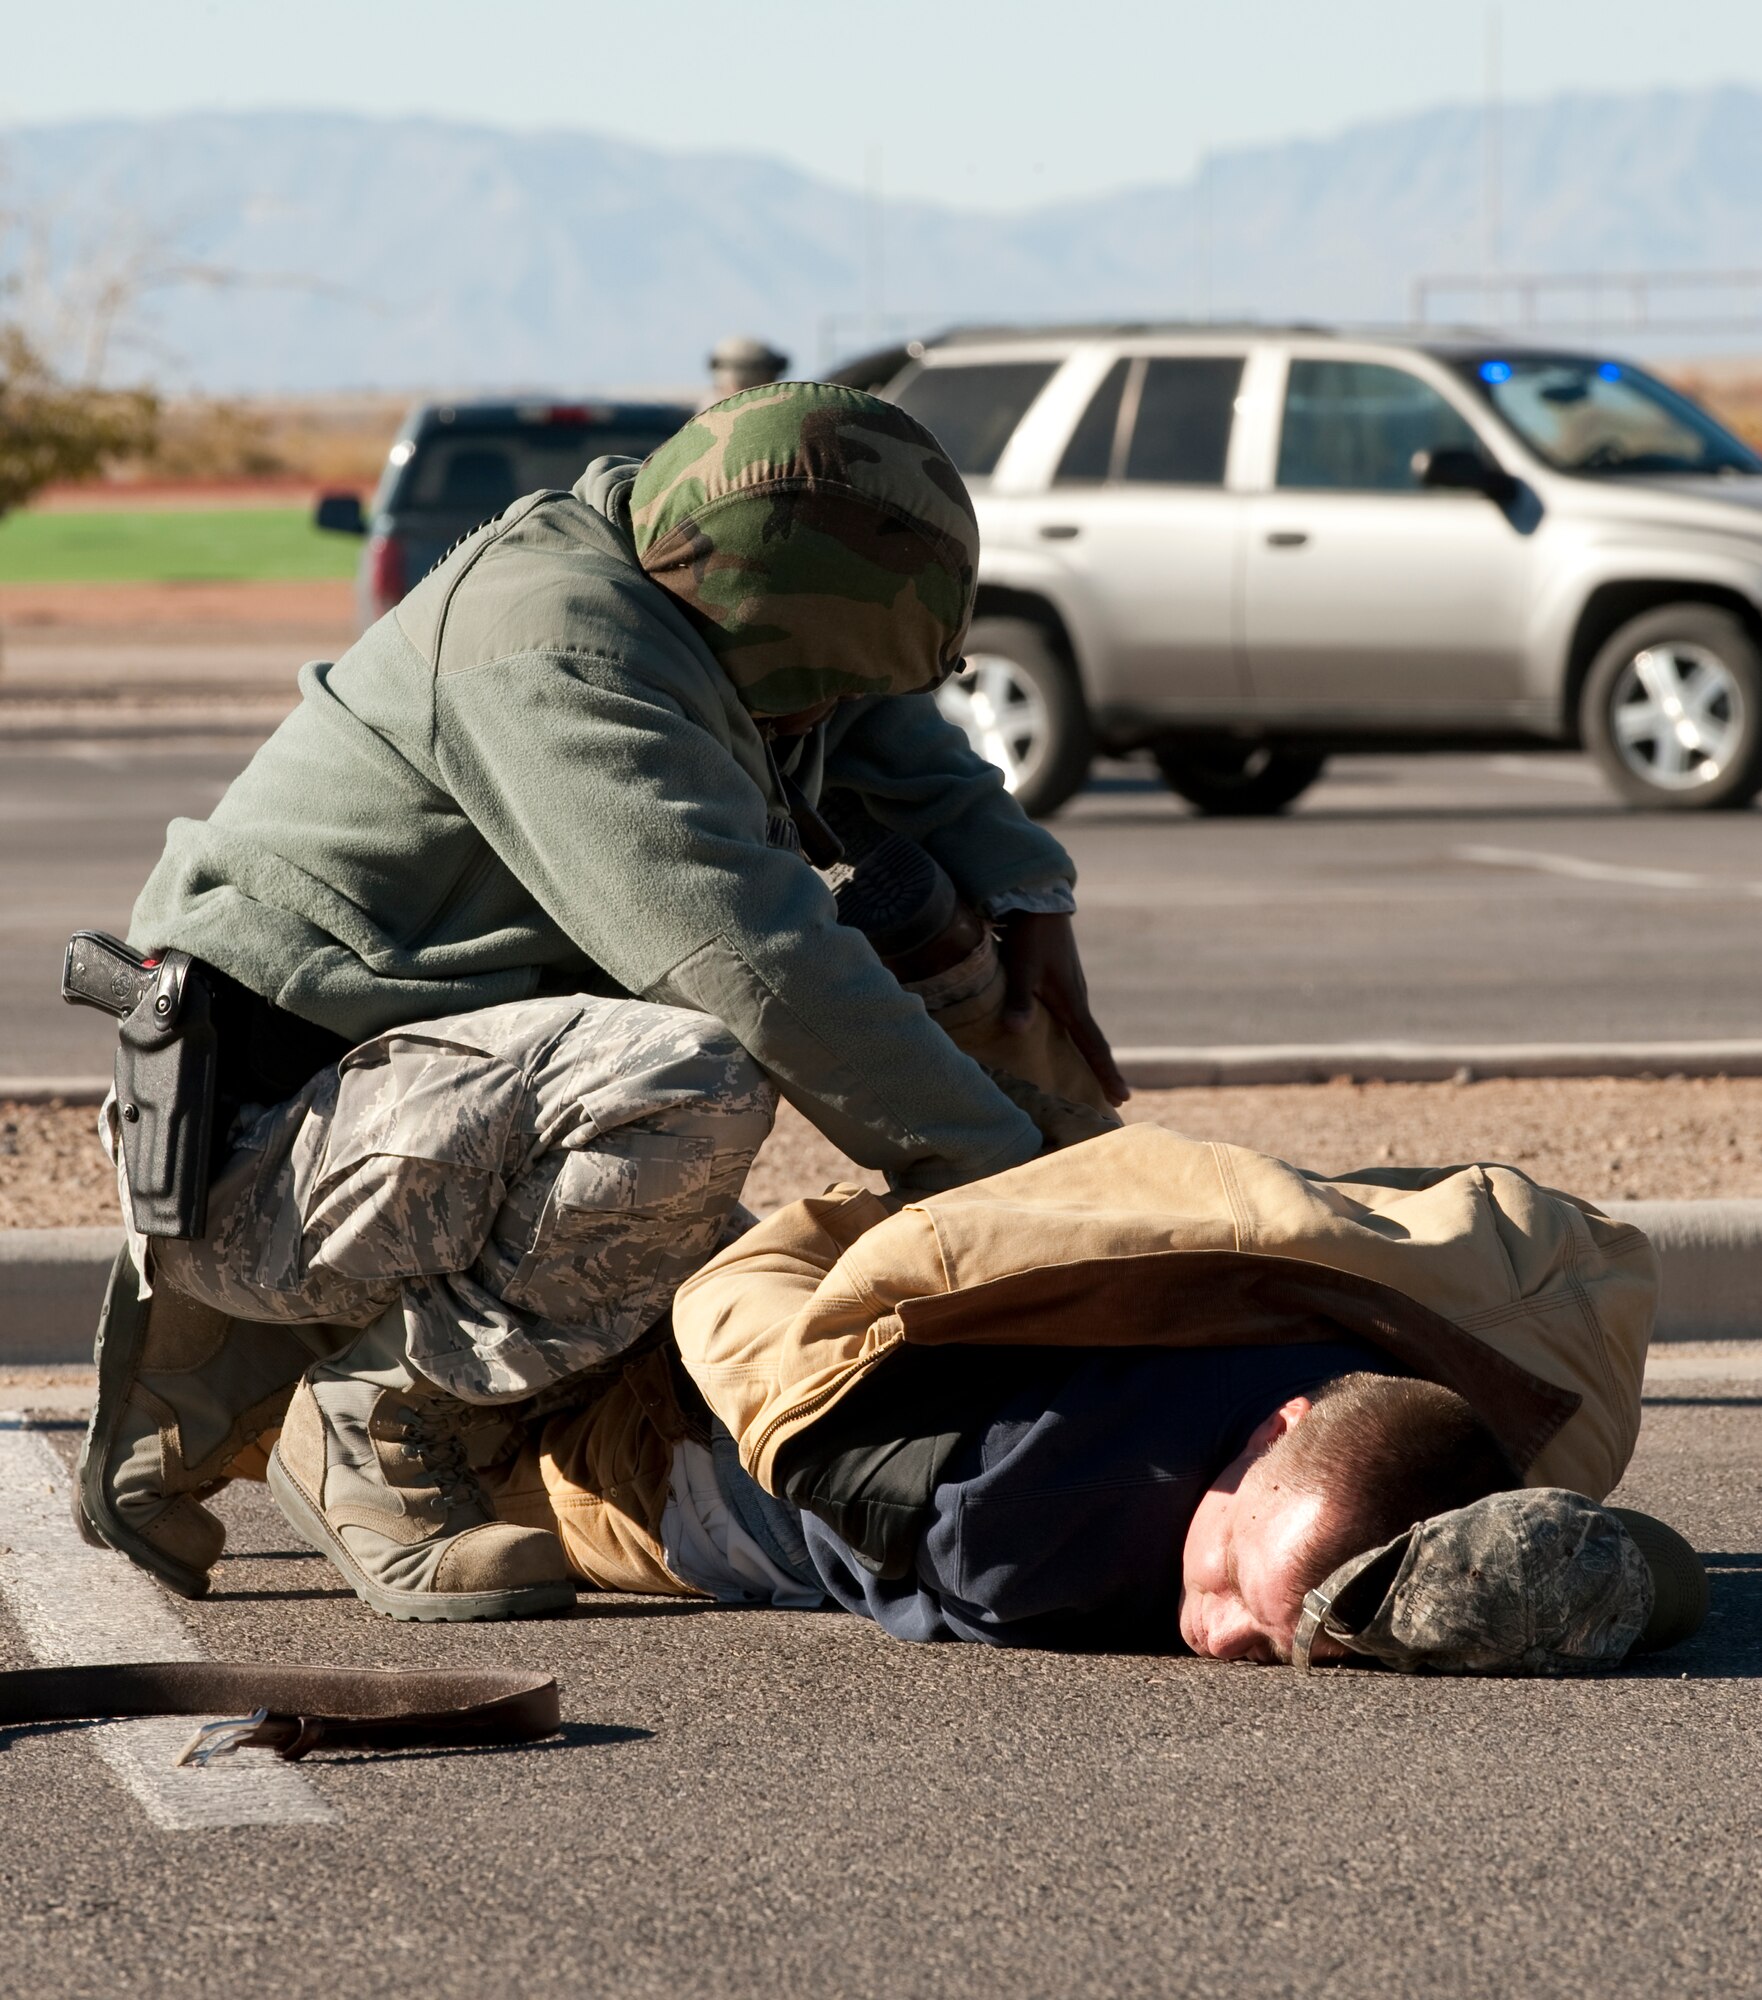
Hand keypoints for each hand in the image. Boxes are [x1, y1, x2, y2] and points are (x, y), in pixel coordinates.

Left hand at [998, 912, 1128, 1105]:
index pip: (1094, 1046)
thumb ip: (1019, 1000)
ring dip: (1087, 1054)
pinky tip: (1063, 1041)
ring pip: (1082, 1030)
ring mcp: (1072, 990)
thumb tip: (1017, 1031)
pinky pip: (1071, 1018)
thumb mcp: (1021, 968)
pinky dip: (1074, 1036)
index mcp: (1073, 1003)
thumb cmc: (1030, 936)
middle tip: (1113, 1098)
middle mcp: (1078, 1000)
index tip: (1123, 1097)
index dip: (1107, 1073)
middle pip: (1092, 1043)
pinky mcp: (1062, 982)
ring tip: (1089, 1078)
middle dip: (1101, 1071)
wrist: (1038, 902)